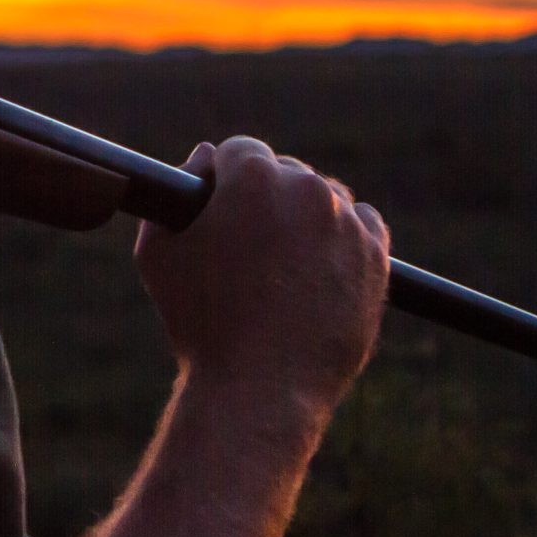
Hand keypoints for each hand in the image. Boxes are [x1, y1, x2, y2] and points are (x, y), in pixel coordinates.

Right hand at [133, 136, 389, 418]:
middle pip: (286, 171)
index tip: (217, 207)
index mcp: (252, 178)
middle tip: (247, 244)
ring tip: (282, 264)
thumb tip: (204, 158)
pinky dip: (344, 238)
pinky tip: (318, 267)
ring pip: (326, 198)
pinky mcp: (377, 257)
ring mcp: (347, 223)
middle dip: (266, 197)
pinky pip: (364, 225)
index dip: (224, 179)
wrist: (261, 386)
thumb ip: (176, 190)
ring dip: (305, 216)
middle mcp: (307, 189)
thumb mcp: (159, 253)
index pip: (240, 151)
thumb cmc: (200, 323)